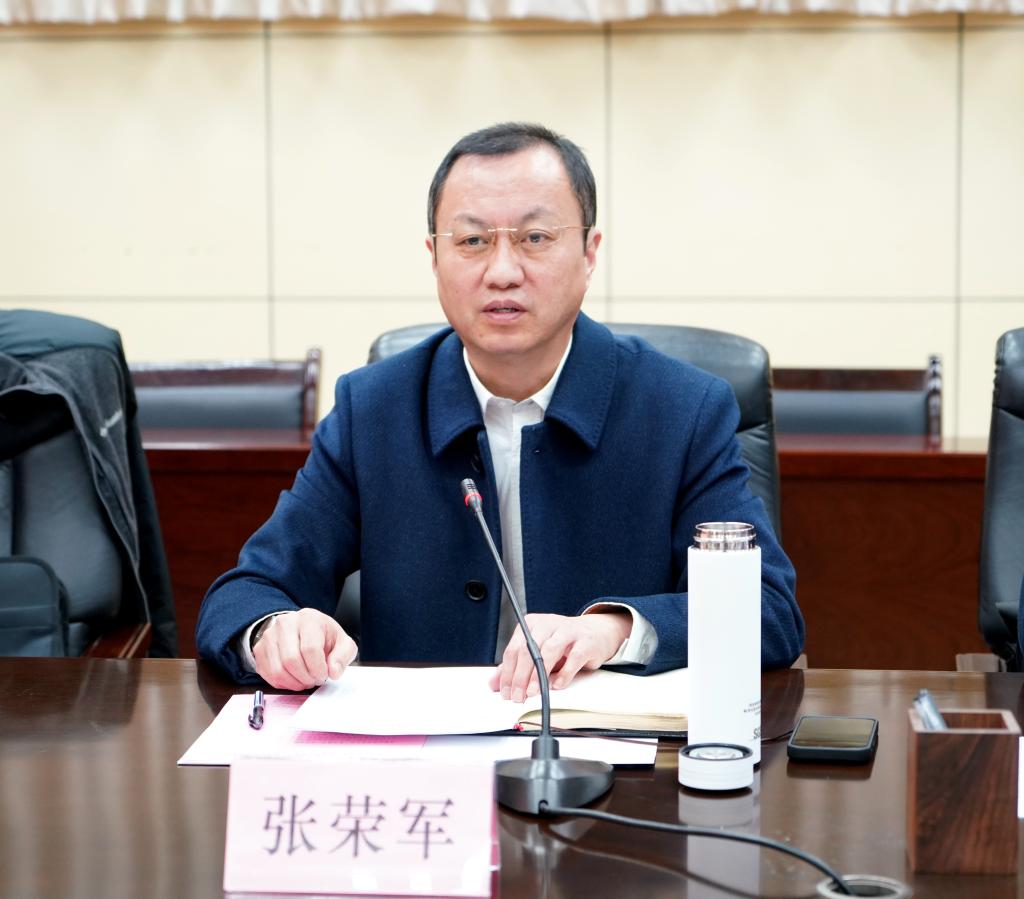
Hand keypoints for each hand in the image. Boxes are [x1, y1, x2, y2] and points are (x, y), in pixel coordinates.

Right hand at [252, 608, 357, 690]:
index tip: (324, 674)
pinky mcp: (259, 649)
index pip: (310, 649)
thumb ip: (343, 656)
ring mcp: (269, 636)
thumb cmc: (323, 637)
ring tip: (305, 680)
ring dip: (294, 683)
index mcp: (309, 619)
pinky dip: (283, 683)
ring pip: (278, 670)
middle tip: (315, 679)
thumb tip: (334, 671)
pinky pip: (268, 675)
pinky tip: (294, 679)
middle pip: (291, 660)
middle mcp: (285, 623)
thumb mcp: (342, 642)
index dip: (318, 669)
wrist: (302, 630)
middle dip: (306, 677)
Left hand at [488, 611, 631, 702]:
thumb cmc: (563, 644)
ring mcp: (568, 630)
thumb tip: (494, 683)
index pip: (514, 649)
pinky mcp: (586, 641)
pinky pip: (573, 658)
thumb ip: (516, 667)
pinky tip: (557, 685)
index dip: (508, 673)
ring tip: (532, 692)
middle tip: (518, 696)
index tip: (506, 692)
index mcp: (531, 624)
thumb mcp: (537, 652)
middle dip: (520, 677)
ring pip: (548, 651)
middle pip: (528, 650)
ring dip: (538, 675)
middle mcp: (548, 623)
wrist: (595, 633)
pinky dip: (564, 674)